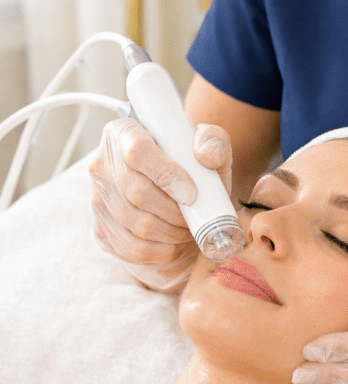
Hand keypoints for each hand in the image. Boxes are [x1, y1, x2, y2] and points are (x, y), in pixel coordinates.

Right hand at [90, 119, 232, 291]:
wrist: (176, 199)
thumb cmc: (193, 169)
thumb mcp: (210, 148)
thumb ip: (213, 142)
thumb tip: (204, 155)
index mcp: (124, 133)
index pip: (137, 152)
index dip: (166, 174)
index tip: (192, 193)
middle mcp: (103, 164)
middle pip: (137, 192)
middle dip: (174, 210)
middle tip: (194, 215)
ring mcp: (98, 198)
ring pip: (136, 224)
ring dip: (171, 232)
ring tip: (187, 228)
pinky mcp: (101, 229)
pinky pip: (131, 248)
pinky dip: (160, 251)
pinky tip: (174, 243)